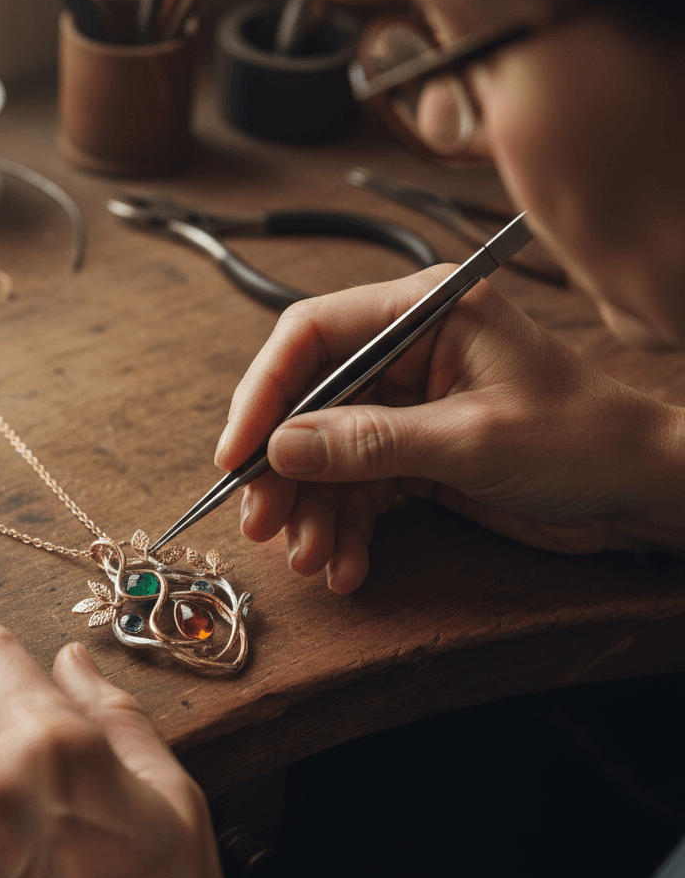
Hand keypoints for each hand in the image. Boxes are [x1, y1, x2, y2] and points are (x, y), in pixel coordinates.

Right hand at [215, 266, 684, 592]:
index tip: (236, 455)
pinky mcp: (411, 454)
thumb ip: (370, 442)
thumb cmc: (581, 441)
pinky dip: (345, 529)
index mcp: (422, 312)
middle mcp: (405, 352)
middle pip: (308, 404)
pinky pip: (356, 489)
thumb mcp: (471, 440)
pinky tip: (347, 565)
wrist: (640, 494)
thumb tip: (280, 449)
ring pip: (325, 456)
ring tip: (313, 559)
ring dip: (312, 511)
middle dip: (283, 470)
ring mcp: (406, 406)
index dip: (263, 394)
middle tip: (261, 523)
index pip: (312, 336)